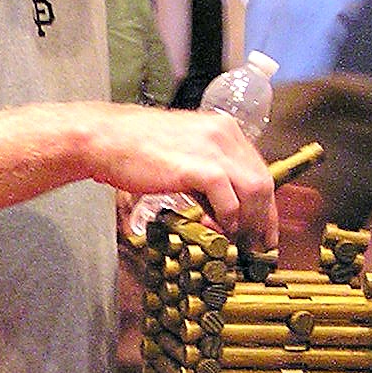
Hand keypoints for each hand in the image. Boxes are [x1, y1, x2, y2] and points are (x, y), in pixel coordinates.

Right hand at [88, 104, 276, 245]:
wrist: (106, 139)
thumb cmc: (135, 147)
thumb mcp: (183, 151)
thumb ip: (207, 171)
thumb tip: (223, 205)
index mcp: (224, 129)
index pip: (259, 169)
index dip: (265, 203)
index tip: (264, 228)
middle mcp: (225, 135)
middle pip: (263, 181)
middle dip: (263, 218)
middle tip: (255, 243)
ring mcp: (214, 149)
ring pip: (254, 190)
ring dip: (249, 221)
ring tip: (237, 240)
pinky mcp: (199, 167)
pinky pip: (229, 199)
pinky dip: (229, 219)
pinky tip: (219, 230)